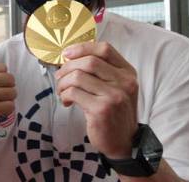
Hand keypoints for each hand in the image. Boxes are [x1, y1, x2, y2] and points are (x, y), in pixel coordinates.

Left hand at [55, 41, 138, 158]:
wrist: (124, 141)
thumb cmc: (114, 111)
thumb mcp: (116, 87)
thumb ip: (102, 71)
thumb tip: (71, 56)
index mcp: (128, 72)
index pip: (104, 49)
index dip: (82, 48)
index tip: (66, 54)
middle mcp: (124, 82)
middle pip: (88, 61)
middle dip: (67, 67)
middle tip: (60, 77)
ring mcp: (114, 96)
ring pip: (78, 76)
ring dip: (63, 83)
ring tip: (62, 92)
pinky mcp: (101, 109)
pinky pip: (74, 92)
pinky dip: (64, 95)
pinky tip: (67, 102)